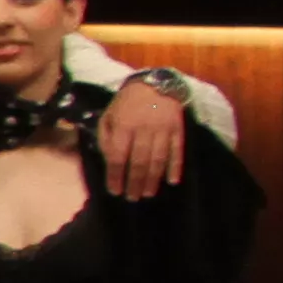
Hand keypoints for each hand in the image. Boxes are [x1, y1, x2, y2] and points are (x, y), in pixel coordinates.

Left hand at [99, 75, 191, 198]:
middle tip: (132, 198)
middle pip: (138, 162)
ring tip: (147, 193)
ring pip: (157, 159)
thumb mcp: (108, 115)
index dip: (115, 175)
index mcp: (123, 126)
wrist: (156, 84)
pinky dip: (175, 167)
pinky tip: (172, 181)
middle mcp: (143, 129)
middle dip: (134, 182)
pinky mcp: (178, 130)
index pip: (117, 156)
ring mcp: (162, 130)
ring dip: (152, 179)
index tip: (114, 191)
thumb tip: (107, 160)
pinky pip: (177, 151)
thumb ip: (105, 137)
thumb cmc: (127, 103)